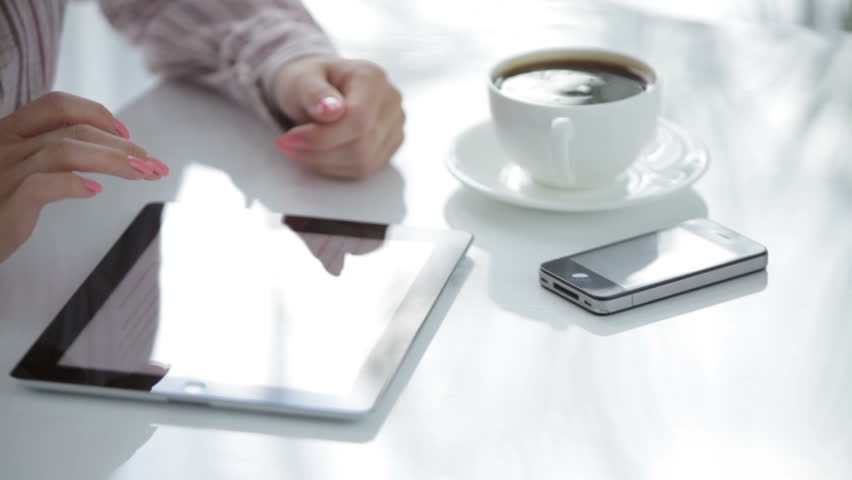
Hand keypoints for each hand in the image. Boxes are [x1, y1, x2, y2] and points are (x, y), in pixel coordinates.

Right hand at [0, 92, 169, 261]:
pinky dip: (72, 184)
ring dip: (111, 161)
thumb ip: (48, 157)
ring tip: (140, 175)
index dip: (96, 114)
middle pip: (72, 131)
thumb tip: (99, 154)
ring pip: (63, 151)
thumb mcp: (17, 173)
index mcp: (8, 134)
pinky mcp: (3, 205)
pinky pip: (40, 185)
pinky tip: (94, 190)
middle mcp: (3, 147)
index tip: (128, 136)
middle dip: (121, 145)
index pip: (56, 105)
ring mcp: (1, 174)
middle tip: (153, 164)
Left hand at [271, 56, 404, 178]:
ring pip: (364, 162)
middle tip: (288, 145)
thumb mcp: (300, 79)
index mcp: (372, 77)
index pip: (357, 120)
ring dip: (325, 162)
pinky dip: (335, 167)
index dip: (322, 137)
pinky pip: (365, 169)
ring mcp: (395, 124)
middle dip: (319, 152)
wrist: (316, 89)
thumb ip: (314, 92)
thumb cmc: (307, 81)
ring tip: (300, 148)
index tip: (289, 139)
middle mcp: (390, 100)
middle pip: (362, 145)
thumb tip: (331, 110)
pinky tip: (318, 154)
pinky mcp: (391, 145)